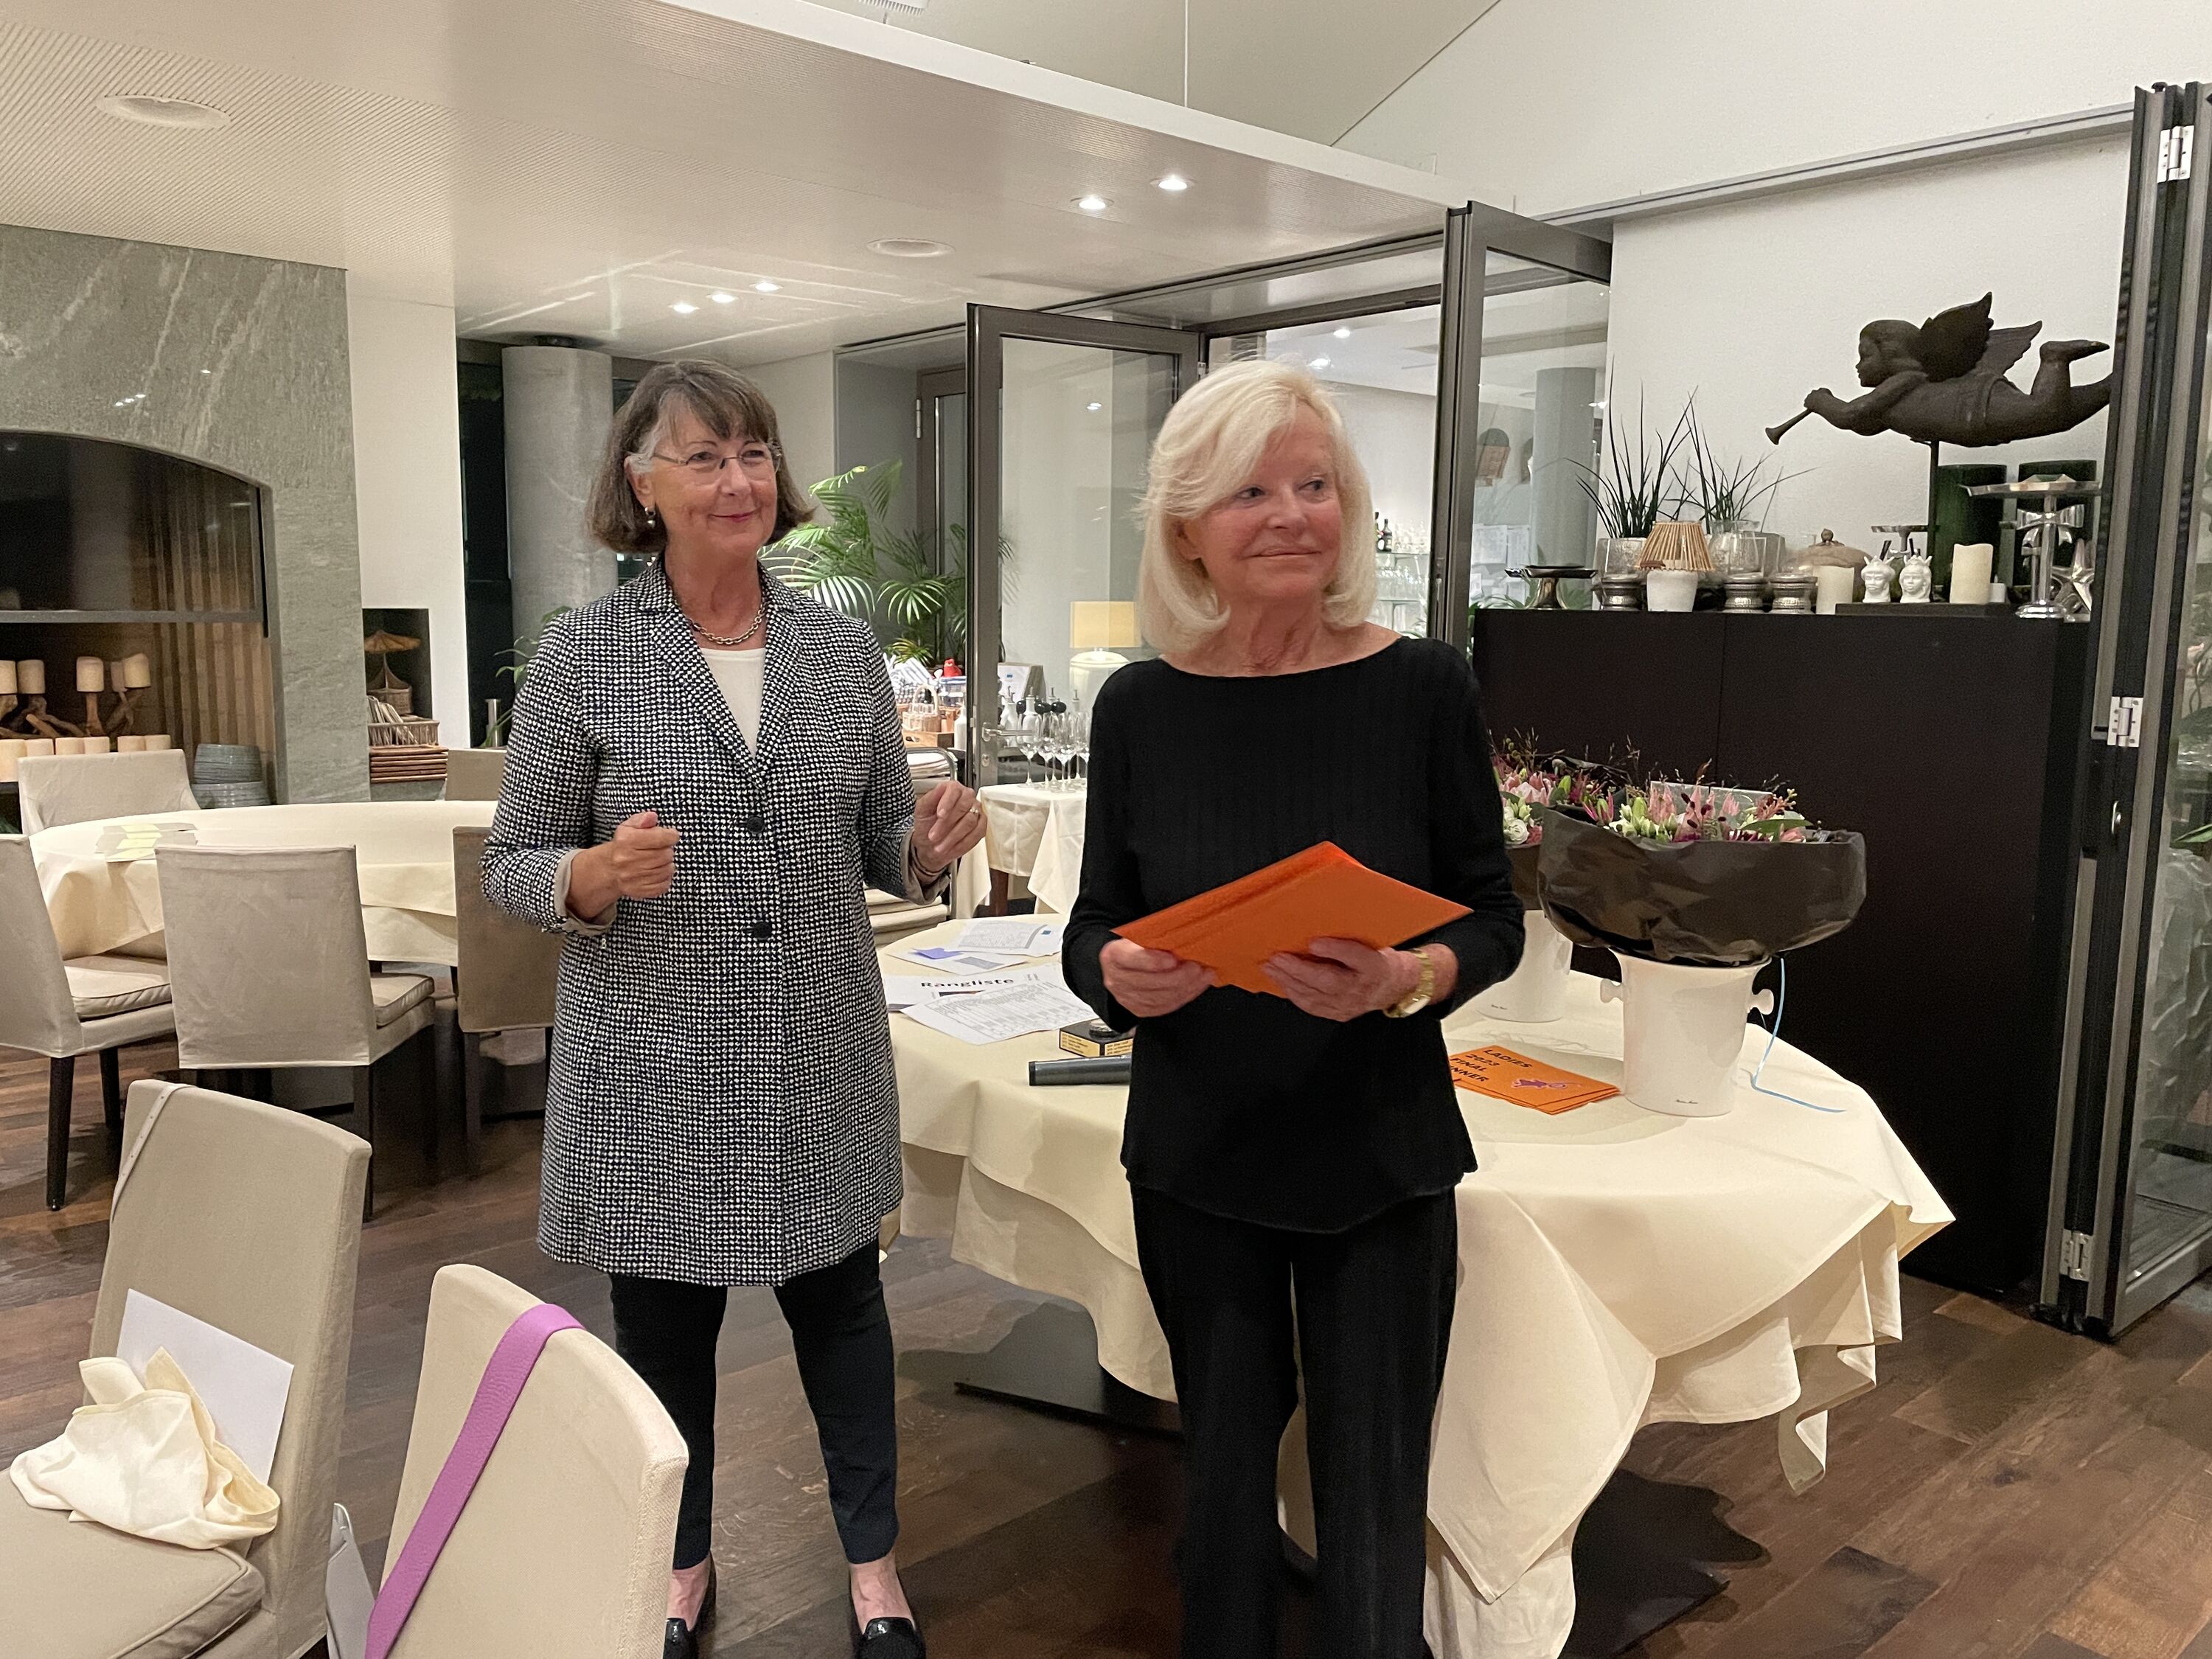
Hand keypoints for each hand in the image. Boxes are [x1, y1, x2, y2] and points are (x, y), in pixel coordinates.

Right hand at [602, 809, 679, 898]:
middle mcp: (627, 860)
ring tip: (659, 861)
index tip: (670, 836)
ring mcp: (632, 877)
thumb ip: (641, 820)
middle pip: (666, 855)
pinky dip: (665, 879)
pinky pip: (664, 885)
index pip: (661, 838)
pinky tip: (657, 872)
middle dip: (667, 850)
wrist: (609, 869)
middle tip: (661, 849)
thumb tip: (652, 817)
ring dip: (667, 865)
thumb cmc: (624, 845)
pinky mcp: (638, 890)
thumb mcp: (629, 827)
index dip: (671, 836)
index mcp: (626, 841)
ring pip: (667, 870)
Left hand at [913, 781, 986, 874]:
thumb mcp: (921, 810)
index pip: (954, 790)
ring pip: (970, 822)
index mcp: (952, 788)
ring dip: (953, 837)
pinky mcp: (981, 826)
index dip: (947, 803)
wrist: (929, 842)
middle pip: (963, 807)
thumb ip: (930, 798)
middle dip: (946, 824)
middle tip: (933, 836)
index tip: (939, 815)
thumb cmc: (925, 824)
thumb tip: (940, 788)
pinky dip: (962, 844)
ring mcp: (976, 811)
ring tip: (940, 846)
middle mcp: (967, 797)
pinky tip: (951, 848)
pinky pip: (977, 834)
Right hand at [1099, 938, 1213, 1019]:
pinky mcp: (1138, 1009)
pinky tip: (1195, 987)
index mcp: (1113, 956)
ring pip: (1159, 997)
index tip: (1173, 959)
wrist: (1123, 964)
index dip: (1153, 960)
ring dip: (1186, 988)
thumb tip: (1181, 939)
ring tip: (1203, 977)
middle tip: (1197, 968)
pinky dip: (1183, 997)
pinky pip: (1164, 1007)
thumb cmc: (1136, 946)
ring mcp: (1126, 997)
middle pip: (1149, 982)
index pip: (1132, 959)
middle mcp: (1116, 979)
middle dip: (1178, 976)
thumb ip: (1155, 938)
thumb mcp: (1141, 936)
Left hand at [1264, 939, 1446, 1021]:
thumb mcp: (1372, 942)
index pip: (1355, 956)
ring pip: (1315, 996)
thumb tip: (1319, 922)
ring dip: (1289, 981)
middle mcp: (1362, 987)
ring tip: (1271, 967)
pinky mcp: (1338, 1013)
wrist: (1393, 986)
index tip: (1314, 942)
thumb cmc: (1377, 959)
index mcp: (1375, 964)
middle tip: (1277, 956)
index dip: (1334, 950)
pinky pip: (1312, 1006)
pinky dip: (1293, 994)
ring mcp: (1349, 1004)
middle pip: (1328, 980)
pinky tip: (1281, 982)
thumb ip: (1350, 937)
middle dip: (1298, 969)